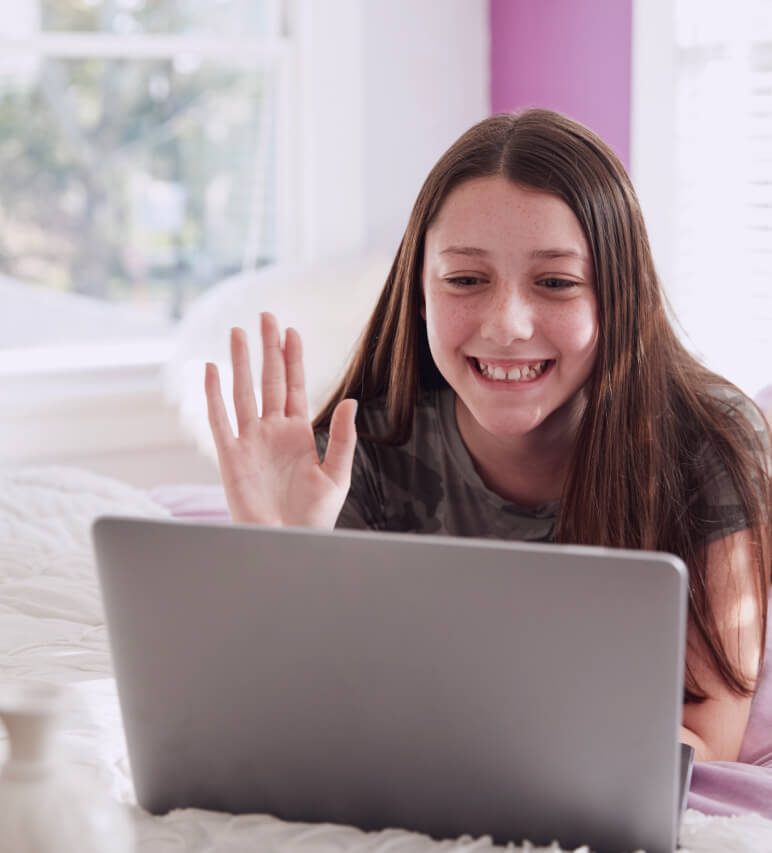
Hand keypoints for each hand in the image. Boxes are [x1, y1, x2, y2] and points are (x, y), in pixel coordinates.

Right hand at [204, 313, 357, 527]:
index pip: (294, 386)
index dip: (292, 359)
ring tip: (237, 332)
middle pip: (268, 380)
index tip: (291, 331)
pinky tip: (210, 370)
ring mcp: (249, 441)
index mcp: (298, 433)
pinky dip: (213, 395)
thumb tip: (350, 401)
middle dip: (267, 348)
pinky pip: (219, 420)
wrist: (289, 544)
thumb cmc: (314, 516)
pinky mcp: (230, 457)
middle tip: (265, 316)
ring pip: (243, 392)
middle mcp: (272, 431)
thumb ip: (341, 438)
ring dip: (240, 362)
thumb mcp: (337, 474)